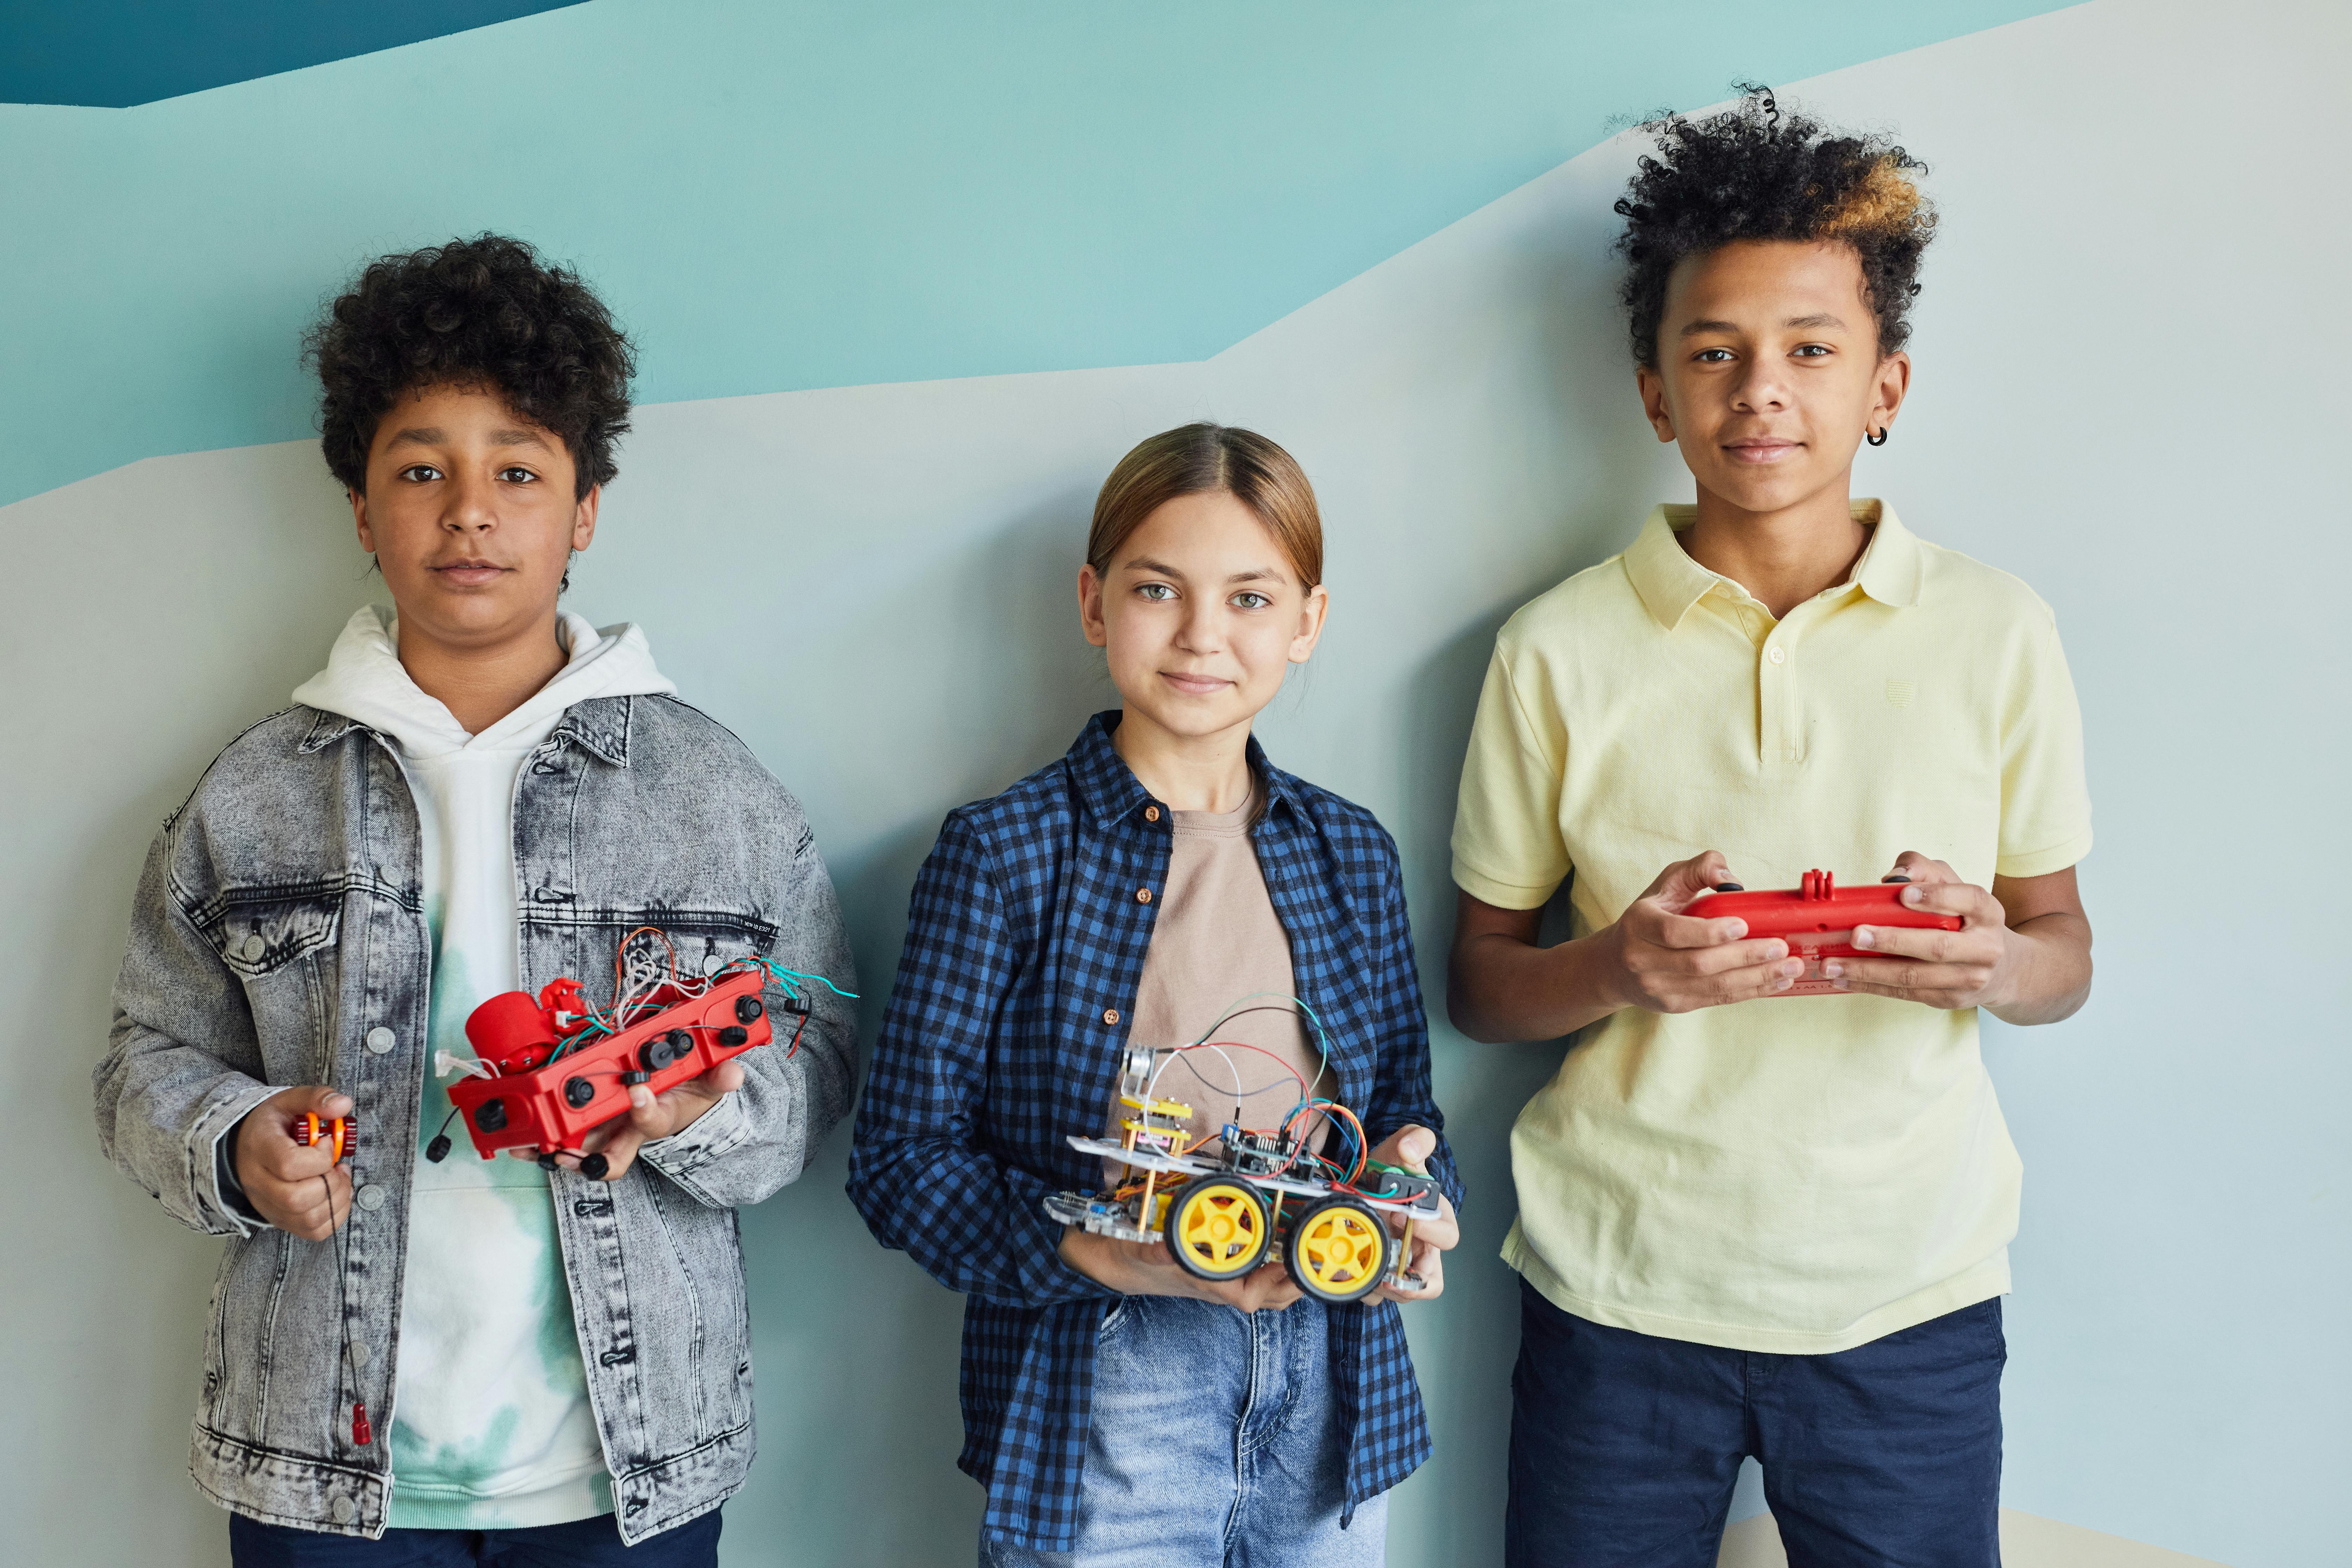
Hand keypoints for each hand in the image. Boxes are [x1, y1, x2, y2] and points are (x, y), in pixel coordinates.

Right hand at [231, 1085, 353, 1240]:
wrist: (246, 1146)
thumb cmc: (274, 1125)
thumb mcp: (290, 1101)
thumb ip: (317, 1098)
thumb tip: (344, 1104)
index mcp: (259, 1148)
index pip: (288, 1165)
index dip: (319, 1157)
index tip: (328, 1142)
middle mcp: (258, 1182)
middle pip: (296, 1199)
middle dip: (330, 1182)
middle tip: (337, 1165)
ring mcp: (267, 1205)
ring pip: (307, 1219)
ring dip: (337, 1198)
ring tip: (339, 1177)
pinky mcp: (280, 1219)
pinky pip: (313, 1231)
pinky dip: (335, 1215)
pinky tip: (336, 1192)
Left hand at [510, 1058, 745, 1181]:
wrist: (679, 1104)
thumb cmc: (688, 1094)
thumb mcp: (710, 1084)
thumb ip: (720, 1077)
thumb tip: (732, 1074)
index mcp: (657, 1118)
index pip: (651, 1120)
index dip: (643, 1108)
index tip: (637, 1091)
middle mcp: (626, 1131)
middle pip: (603, 1153)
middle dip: (580, 1153)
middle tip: (559, 1147)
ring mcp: (604, 1130)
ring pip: (574, 1148)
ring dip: (549, 1149)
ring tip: (528, 1145)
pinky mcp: (585, 1123)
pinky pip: (557, 1136)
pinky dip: (537, 1139)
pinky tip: (519, 1138)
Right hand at [1060, 1223, 1304, 1312]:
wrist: (1114, 1263)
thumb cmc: (1130, 1254)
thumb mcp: (1138, 1250)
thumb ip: (1151, 1252)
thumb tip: (1165, 1251)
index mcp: (1204, 1284)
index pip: (1246, 1295)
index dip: (1271, 1283)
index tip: (1291, 1265)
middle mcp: (1217, 1288)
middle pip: (1267, 1298)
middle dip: (1294, 1285)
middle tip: (1317, 1265)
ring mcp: (1219, 1284)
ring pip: (1265, 1293)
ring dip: (1289, 1281)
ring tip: (1310, 1264)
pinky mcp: (1218, 1276)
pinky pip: (1255, 1282)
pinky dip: (1273, 1273)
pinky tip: (1283, 1257)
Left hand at [1367, 1125, 1457, 1303]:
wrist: (1359, 1181)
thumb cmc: (1388, 1169)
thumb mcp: (1400, 1147)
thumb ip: (1414, 1139)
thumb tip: (1411, 1150)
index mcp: (1435, 1217)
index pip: (1448, 1236)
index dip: (1429, 1231)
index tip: (1401, 1215)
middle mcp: (1423, 1245)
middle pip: (1430, 1279)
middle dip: (1407, 1278)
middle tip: (1383, 1266)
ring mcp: (1402, 1262)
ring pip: (1406, 1291)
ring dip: (1386, 1288)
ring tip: (1364, 1273)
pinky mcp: (1381, 1273)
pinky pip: (1381, 1294)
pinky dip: (1369, 1291)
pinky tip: (1354, 1276)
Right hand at [1601, 851, 1805, 1013]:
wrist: (1615, 966)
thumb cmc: (1649, 916)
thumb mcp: (1667, 883)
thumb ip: (1699, 869)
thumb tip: (1732, 881)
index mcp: (1639, 924)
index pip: (1673, 932)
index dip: (1709, 932)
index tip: (1742, 925)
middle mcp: (1642, 960)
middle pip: (1699, 964)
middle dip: (1745, 957)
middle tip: (1780, 947)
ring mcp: (1659, 987)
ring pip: (1714, 987)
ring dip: (1757, 978)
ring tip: (1789, 968)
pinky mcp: (1676, 1005)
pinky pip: (1718, 999)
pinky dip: (1751, 991)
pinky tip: (1775, 983)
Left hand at [1823, 851, 2016, 1008]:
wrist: (2001, 968)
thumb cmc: (1965, 917)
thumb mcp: (1952, 885)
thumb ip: (1924, 870)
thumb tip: (1895, 876)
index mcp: (1988, 912)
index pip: (1969, 900)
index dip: (1938, 897)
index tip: (1904, 893)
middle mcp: (1984, 948)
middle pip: (1937, 946)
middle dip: (1893, 941)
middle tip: (1855, 935)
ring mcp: (1968, 978)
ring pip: (1916, 977)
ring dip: (1869, 972)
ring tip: (1832, 965)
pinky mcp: (1950, 999)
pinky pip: (1906, 994)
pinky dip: (1872, 986)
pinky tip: (1843, 979)